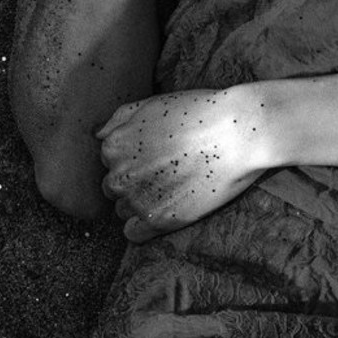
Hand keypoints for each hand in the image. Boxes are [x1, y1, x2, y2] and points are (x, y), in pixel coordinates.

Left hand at [97, 88, 270, 241]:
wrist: (238, 133)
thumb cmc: (200, 112)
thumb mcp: (153, 103)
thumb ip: (120, 118)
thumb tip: (99, 135)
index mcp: (113, 146)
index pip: (111, 161)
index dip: (135, 158)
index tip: (158, 155)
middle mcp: (119, 175)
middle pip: (115, 187)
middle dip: (135, 182)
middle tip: (168, 172)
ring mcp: (137, 200)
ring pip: (124, 210)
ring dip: (141, 203)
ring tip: (174, 189)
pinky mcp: (158, 221)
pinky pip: (133, 234)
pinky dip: (144, 226)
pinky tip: (166, 211)